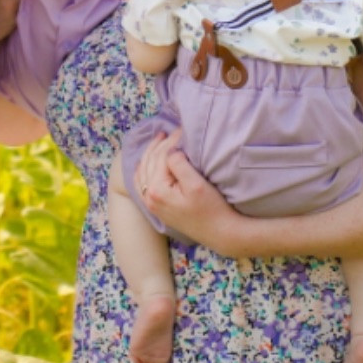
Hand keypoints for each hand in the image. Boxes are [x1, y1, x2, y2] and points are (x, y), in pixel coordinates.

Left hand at [132, 130, 241, 251]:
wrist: (220, 233)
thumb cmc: (211, 208)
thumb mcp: (196, 183)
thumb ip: (178, 163)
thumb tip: (171, 149)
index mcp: (157, 190)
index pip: (161, 156)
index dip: (172, 140)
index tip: (182, 129)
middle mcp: (149, 197)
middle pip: (149, 162)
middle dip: (159, 144)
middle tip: (171, 131)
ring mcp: (151, 204)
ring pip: (142, 171)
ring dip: (149, 154)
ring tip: (159, 140)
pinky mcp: (156, 208)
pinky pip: (142, 183)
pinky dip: (144, 169)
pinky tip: (149, 162)